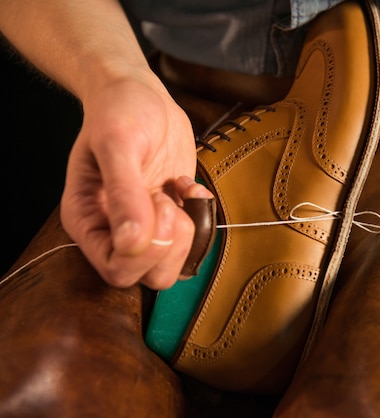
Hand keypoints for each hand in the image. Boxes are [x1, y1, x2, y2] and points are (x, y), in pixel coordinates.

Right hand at [60, 74, 211, 288]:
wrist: (139, 93)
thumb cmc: (119, 111)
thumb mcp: (118, 144)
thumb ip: (124, 194)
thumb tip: (132, 241)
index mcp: (88, 221)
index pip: (118, 272)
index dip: (146, 251)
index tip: (155, 203)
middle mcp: (114, 231)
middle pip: (150, 277)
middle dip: (169, 242)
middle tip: (166, 199)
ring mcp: (145, 225)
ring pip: (174, 264)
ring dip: (187, 231)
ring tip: (176, 193)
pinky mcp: (170, 214)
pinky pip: (195, 238)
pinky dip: (200, 214)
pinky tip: (186, 186)